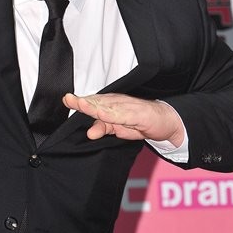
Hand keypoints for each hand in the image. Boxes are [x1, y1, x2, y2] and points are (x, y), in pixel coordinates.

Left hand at [63, 92, 184, 144]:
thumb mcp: (119, 129)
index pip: (92, 102)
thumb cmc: (141, 122)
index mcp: (111, 105)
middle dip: (83, 101)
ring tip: (82, 104)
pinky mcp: (139, 114)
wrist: (166, 121)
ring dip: (95, 105)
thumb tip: (90, 132)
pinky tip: (103, 114)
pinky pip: (124, 114)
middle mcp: (118, 103)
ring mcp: (129, 107)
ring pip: (109, 106)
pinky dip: (113, 114)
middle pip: (97, 102)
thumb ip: (104, 128)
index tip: (66, 99)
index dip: (79, 101)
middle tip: (68, 99)